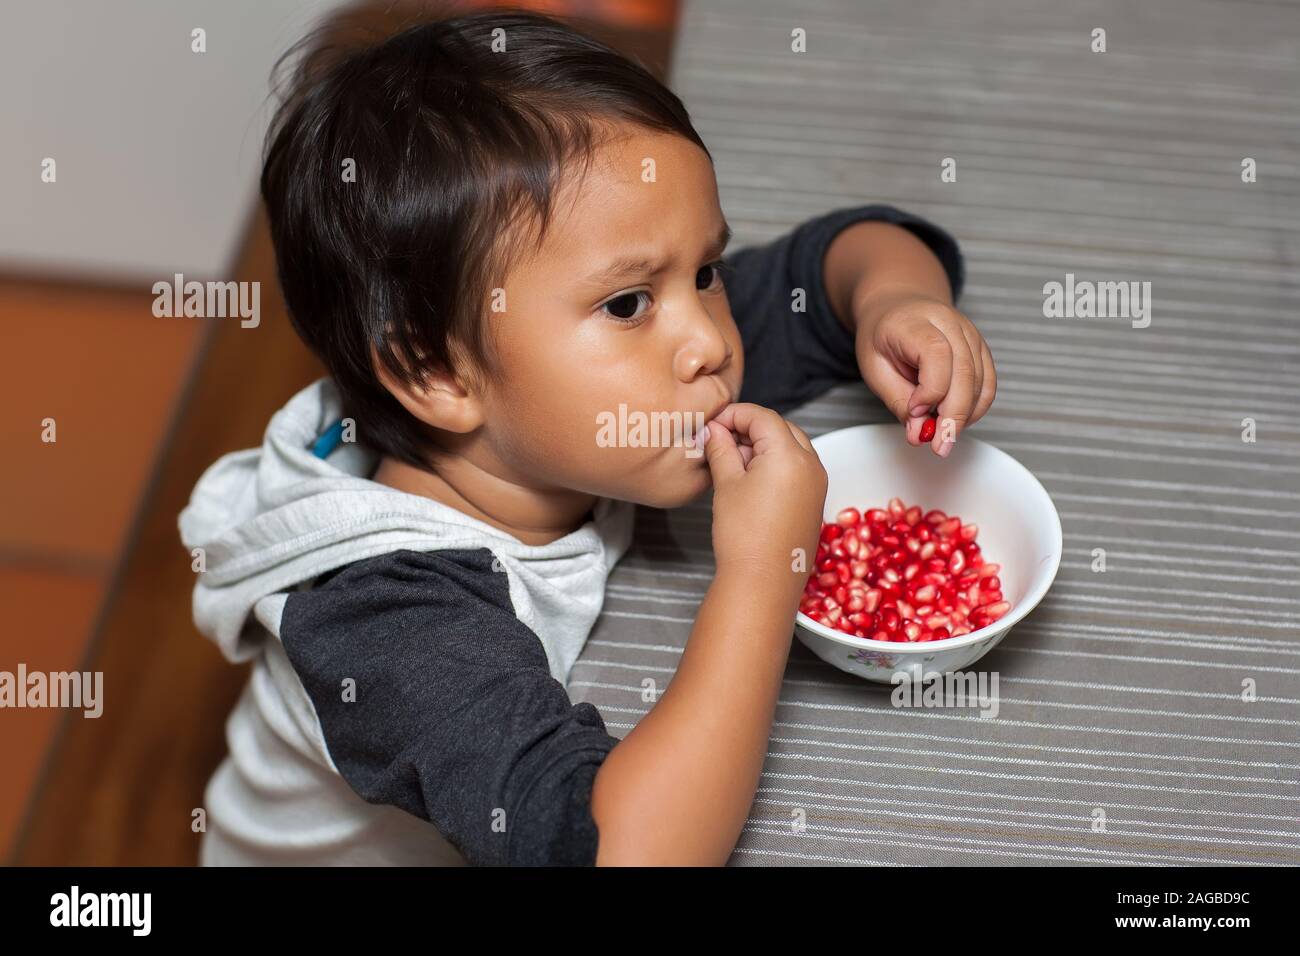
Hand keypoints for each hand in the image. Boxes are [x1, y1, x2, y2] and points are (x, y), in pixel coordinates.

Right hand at [700, 403, 826, 584]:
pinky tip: (751, 478)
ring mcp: (817, 483)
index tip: (713, 423)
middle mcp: (811, 465)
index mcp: (790, 455)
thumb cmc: (743, 535)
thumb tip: (714, 431)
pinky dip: (776, 463)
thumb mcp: (727, 484)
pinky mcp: (815, 501)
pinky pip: (798, 468)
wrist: (764, 582)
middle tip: (722, 439)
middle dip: (751, 428)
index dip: (735, 414)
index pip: (763, 417)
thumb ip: (721, 449)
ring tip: (732, 460)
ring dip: (764, 445)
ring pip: (791, 447)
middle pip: (781, 428)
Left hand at [852, 291, 996, 455]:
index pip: (937, 355)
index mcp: (916, 322)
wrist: (898, 307)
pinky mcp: (981, 349)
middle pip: (966, 372)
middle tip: (939, 446)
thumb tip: (919, 434)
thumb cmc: (883, 336)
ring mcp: (971, 335)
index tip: (915, 412)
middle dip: (953, 416)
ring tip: (941, 435)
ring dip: (964, 416)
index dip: (930, 390)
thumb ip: (897, 400)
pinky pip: (988, 385)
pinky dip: (975, 409)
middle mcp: (950, 323)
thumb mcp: (874, 368)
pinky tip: (954, 421)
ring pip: (982, 382)